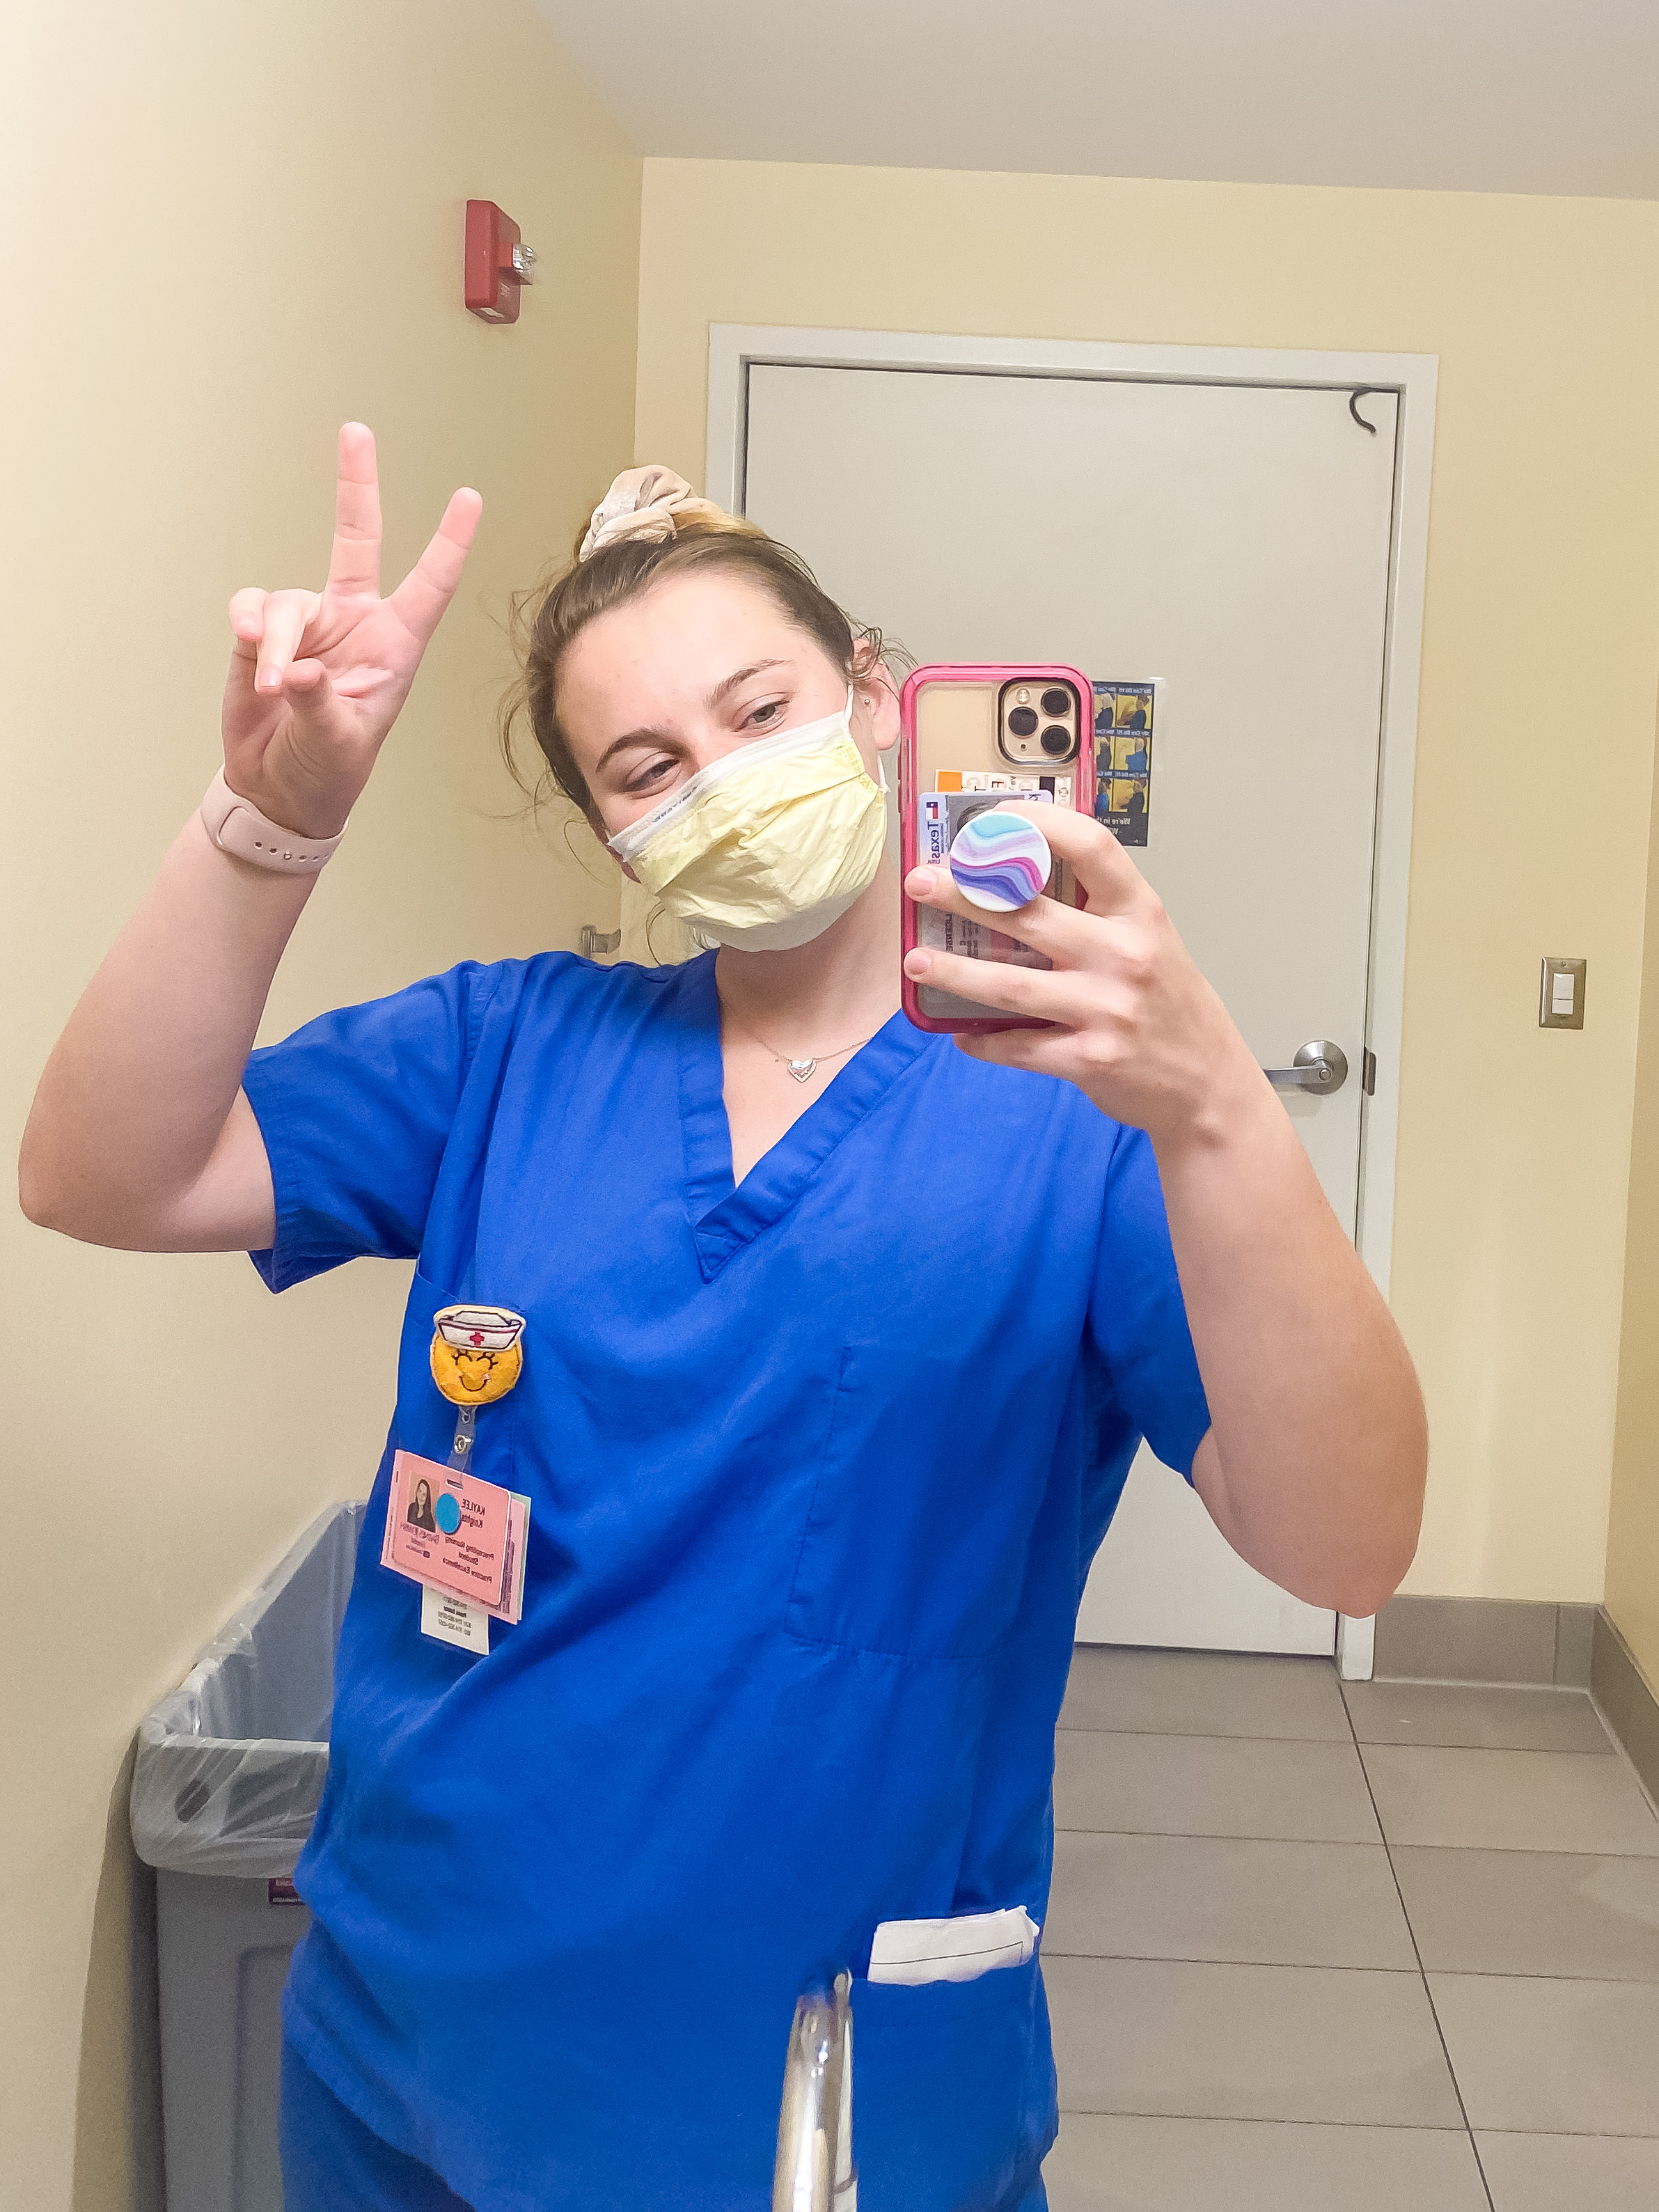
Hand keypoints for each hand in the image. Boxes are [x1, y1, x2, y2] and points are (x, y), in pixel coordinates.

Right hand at [221, 424, 481, 838]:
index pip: (428, 586)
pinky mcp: (265, 634)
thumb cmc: (327, 770)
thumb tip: (298, 669)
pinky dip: (251, 628)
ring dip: (278, 639)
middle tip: (356, 431)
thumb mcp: (337, 743)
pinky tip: (253, 655)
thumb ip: (318, 703)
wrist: (277, 789)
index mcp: (394, 646)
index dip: (449, 543)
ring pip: (287, 599)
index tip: (470, 498)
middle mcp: (354, 623)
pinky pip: (253, 609)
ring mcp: (308, 624)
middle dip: (356, 485)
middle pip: (355, 540)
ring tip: (277, 686)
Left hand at [903, 804, 1262, 1148]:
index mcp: (1140, 912)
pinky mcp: (1090, 1058)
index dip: (1037, 824)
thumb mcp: (1150, 940)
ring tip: (915, 958)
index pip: (1090, 845)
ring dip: (955, 970)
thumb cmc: (1171, 1005)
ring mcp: (1106, 1009)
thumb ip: (1098, 910)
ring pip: (1011, 984)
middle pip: (1029, 913)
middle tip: (920, 883)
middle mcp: (1124, 954)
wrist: (1208, 1083)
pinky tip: (959, 1032)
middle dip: (965, 894)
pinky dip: (983, 1041)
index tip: (990, 820)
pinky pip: (1019, 1046)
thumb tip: (1018, 878)